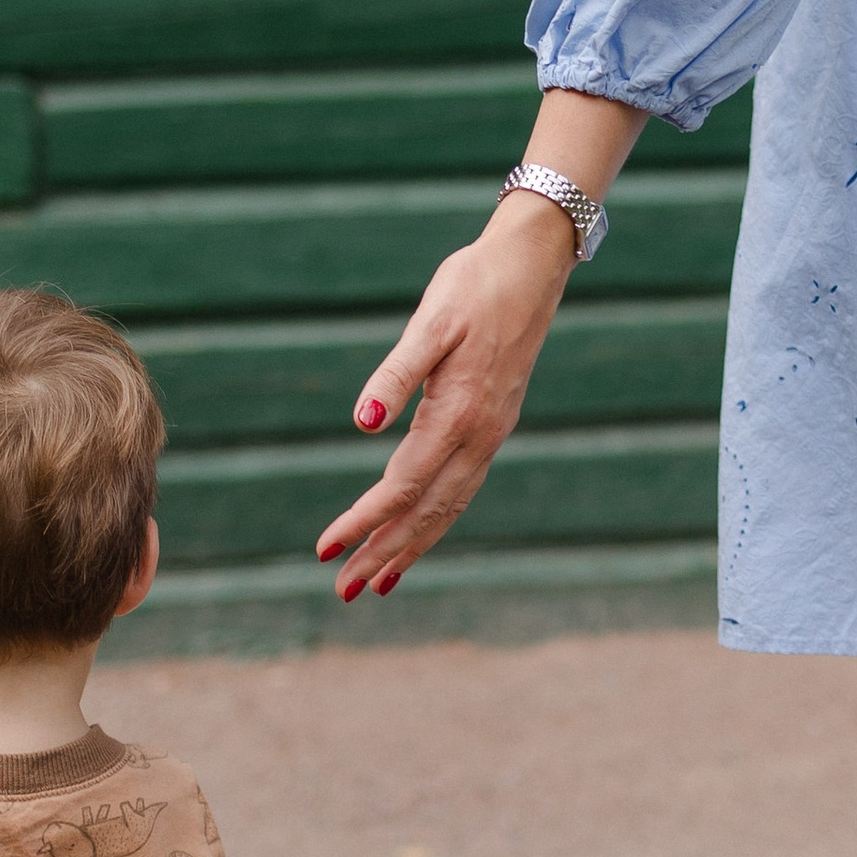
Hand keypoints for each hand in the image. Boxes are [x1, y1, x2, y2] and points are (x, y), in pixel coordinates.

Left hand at [317, 196, 578, 593]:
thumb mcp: (430, 323)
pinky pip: (462, 489)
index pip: (403, 486)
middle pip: (426, 511)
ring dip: (410, 546)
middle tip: (343, 591)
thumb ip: (395, 376)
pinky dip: (437, 520)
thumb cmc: (473, 285)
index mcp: (459, 414)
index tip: (325, 549)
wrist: (531, 264)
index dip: (363, 521)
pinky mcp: (494, 426)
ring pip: (449, 507)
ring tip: (378, 582)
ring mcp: (491, 434)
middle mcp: (480, 436)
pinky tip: (419, 532)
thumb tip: (362, 425)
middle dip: (383, 552)